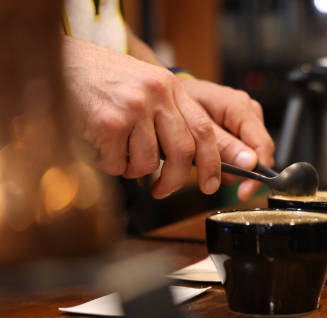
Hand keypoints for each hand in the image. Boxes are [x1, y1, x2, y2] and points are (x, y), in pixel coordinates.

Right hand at [63, 36, 220, 198]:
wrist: (58, 62)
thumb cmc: (102, 80)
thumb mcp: (145, 86)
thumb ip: (169, 115)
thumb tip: (189, 160)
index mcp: (170, 87)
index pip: (204, 130)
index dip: (212, 162)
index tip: (211, 184)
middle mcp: (156, 95)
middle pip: (183, 152)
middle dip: (175, 180)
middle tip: (162, 190)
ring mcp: (133, 108)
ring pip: (148, 163)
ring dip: (133, 170)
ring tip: (118, 153)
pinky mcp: (108, 123)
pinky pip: (118, 165)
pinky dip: (110, 165)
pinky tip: (99, 146)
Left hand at [178, 77, 274, 200]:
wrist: (170, 93)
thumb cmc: (179, 103)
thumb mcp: (195, 126)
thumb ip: (223, 146)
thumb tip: (250, 163)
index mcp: (241, 107)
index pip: (263, 146)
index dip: (257, 174)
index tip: (244, 193)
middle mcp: (250, 112)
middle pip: (258, 154)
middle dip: (237, 170)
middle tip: (209, 170)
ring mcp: (248, 120)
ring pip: (250, 157)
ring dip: (230, 166)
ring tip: (205, 159)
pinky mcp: (242, 129)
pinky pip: (242, 153)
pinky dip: (227, 160)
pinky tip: (211, 155)